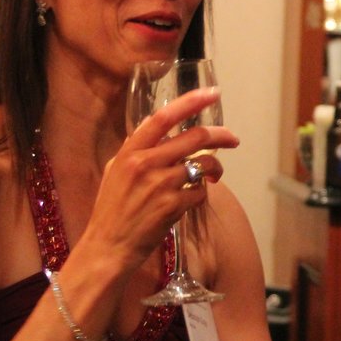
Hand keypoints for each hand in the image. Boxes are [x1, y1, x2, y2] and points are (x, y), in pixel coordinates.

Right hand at [84, 88, 238, 271]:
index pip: (164, 117)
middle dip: (222, 135)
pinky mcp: (173, 206)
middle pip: (196, 137)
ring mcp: (160, 185)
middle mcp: (146, 164)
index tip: (213, 93)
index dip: (191, 102)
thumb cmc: (112, 210)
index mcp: (130, 152)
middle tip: (232, 139)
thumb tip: (160, 127)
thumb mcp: (116, 171)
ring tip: (214, 175)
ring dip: (216, 168)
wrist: (108, 247)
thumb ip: (138, 149)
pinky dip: (202, 193)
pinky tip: (192, 199)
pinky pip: (201, 191)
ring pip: (204, 163)